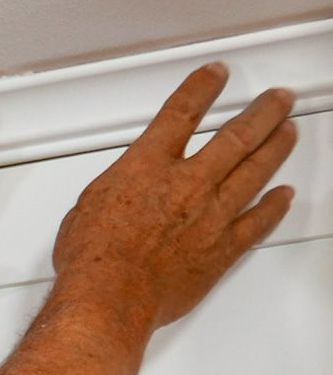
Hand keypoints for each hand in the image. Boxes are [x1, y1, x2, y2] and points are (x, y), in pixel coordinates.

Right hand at [50, 63, 297, 333]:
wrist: (109, 299)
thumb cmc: (92, 260)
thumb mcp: (86, 208)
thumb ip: (116, 189)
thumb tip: (120, 191)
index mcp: (147, 167)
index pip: (181, 113)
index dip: (201, 88)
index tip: (216, 75)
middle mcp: (187, 184)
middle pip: (236, 136)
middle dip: (262, 112)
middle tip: (277, 99)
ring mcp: (210, 215)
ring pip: (255, 170)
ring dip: (276, 146)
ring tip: (289, 131)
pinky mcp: (222, 248)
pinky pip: (257, 221)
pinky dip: (274, 206)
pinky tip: (283, 195)